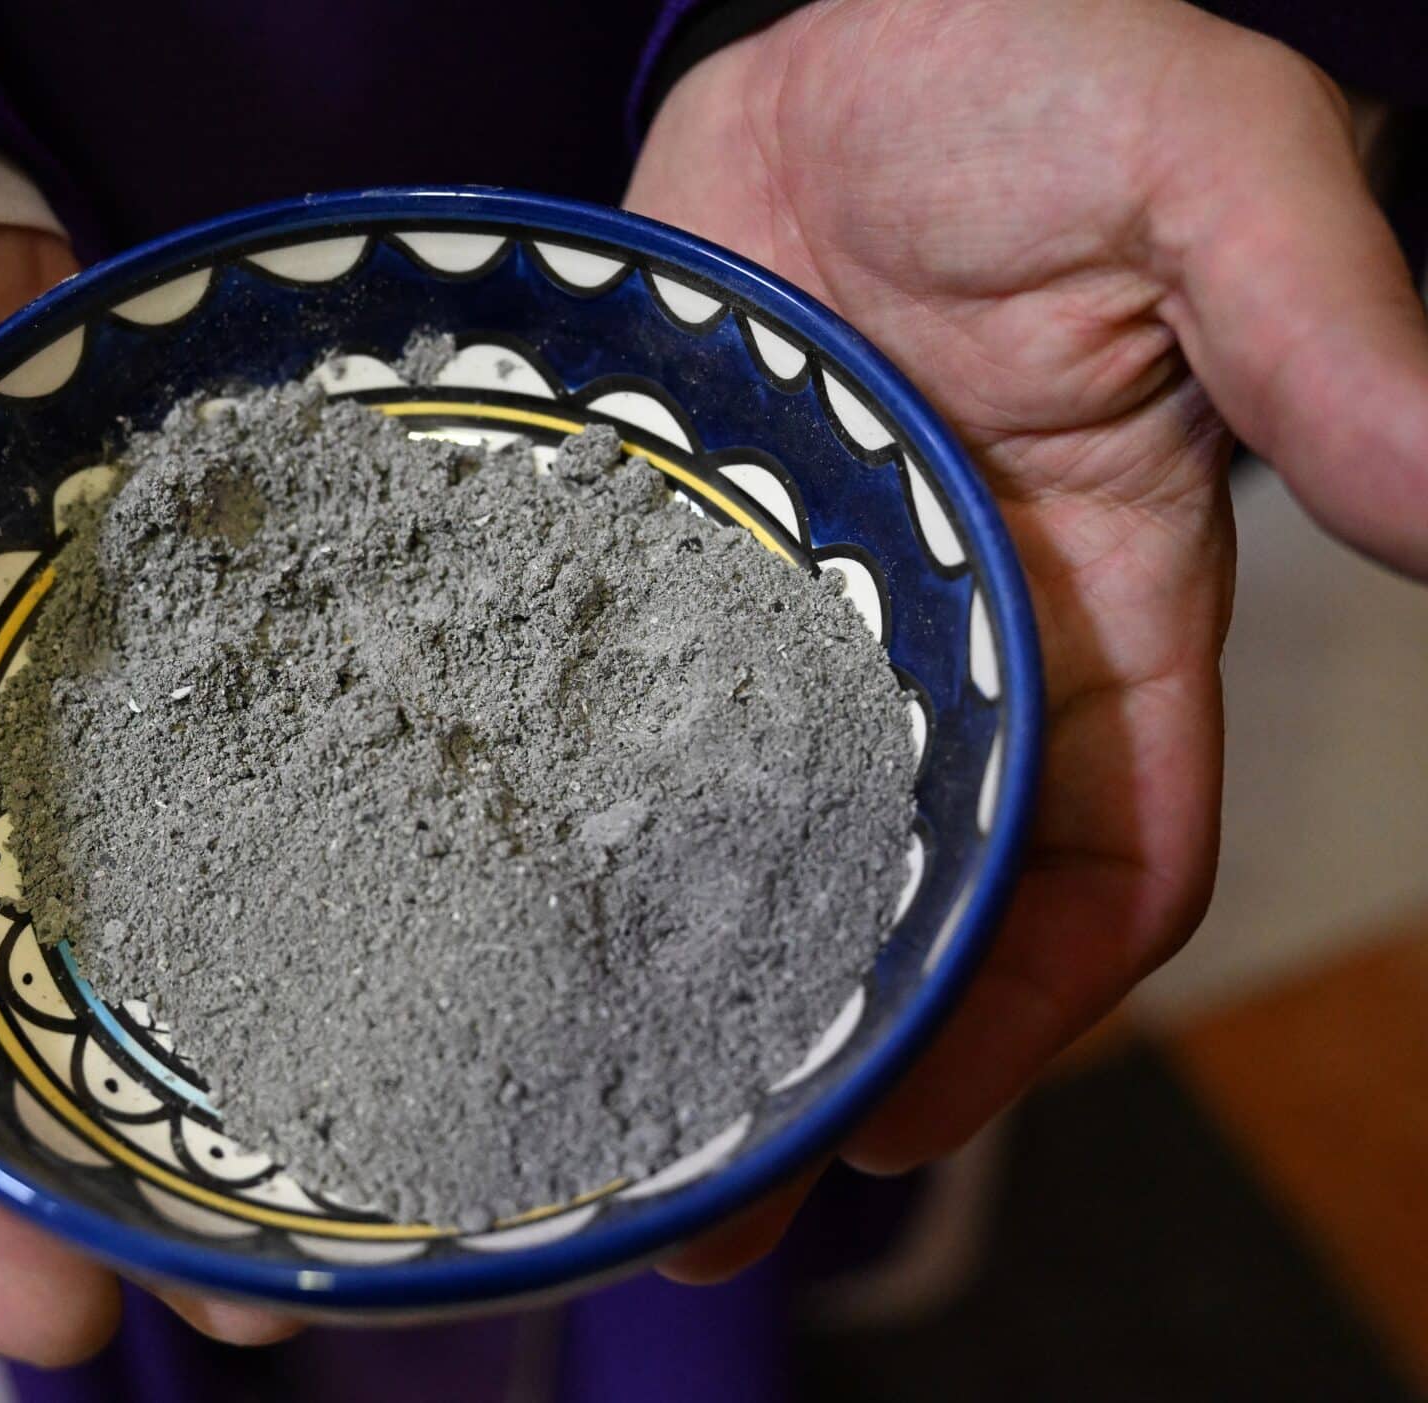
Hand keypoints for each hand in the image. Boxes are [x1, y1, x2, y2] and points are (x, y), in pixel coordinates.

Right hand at [0, 202, 296, 1360]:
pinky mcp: (159, 650)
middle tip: (253, 1299)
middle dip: (104, 1177)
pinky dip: (301, 866)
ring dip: (225, 1057)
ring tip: (360, 1185)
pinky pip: (232, 778)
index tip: (45, 1312)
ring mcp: (38, 736)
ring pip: (130, 936)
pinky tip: (396, 942)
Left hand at [629, 0, 1427, 1274]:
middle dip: (814, 1041)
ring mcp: (795, 606)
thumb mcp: (1199, 169)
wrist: (831, 18)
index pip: (1089, 870)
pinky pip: (624, 720)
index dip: (1009, 1010)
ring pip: (752, 842)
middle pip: (897, 898)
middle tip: (688, 1189)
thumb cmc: (1030, 65)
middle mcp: (943, 640)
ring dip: (684, 970)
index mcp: (1096, 610)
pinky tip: (493, 898)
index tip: (889, 1121)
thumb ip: (1318, 323)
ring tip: (577, 1110)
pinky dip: (583, 822)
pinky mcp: (670, 555)